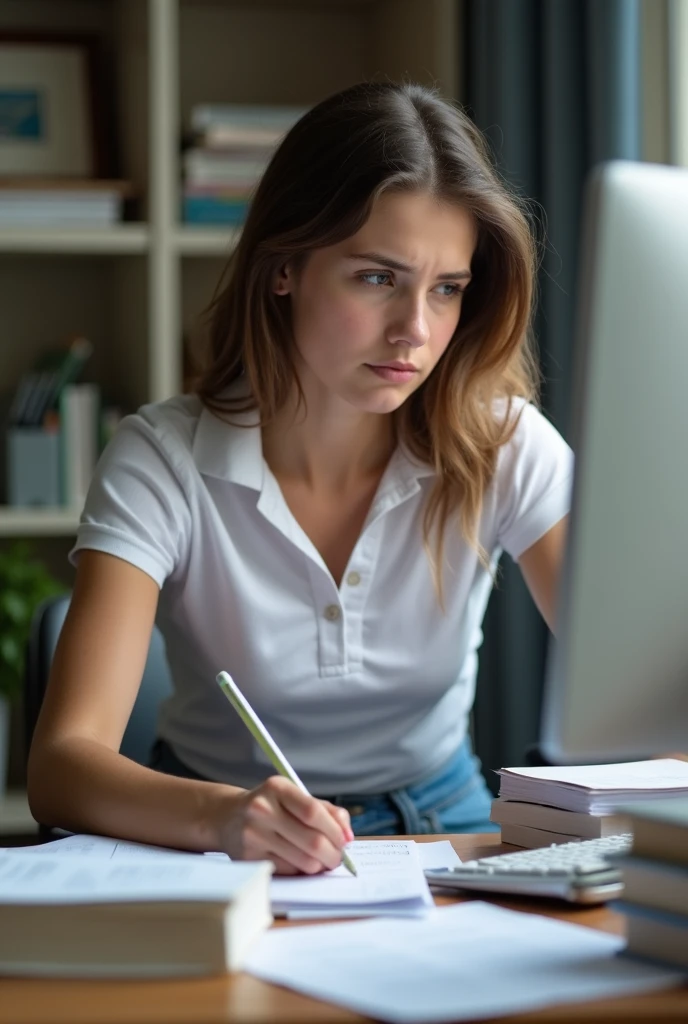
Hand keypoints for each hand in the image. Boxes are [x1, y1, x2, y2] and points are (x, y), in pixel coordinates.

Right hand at [220, 776, 353, 874]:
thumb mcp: (295, 797)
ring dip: (320, 866)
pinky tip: (299, 862)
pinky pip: (288, 871)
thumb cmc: (273, 807)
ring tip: (322, 861)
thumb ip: (326, 810)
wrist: (229, 817)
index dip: (335, 829)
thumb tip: (348, 835)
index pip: (313, 811)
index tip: (346, 840)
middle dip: (333, 854)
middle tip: (339, 858)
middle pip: (311, 840)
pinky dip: (301, 870)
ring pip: (303, 861)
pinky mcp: (248, 857)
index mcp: (277, 788)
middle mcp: (262, 809)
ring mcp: (253, 834)